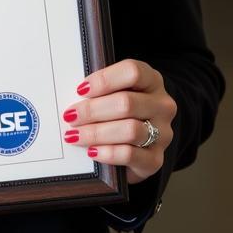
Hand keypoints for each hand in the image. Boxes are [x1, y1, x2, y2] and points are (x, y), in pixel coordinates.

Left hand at [60, 59, 175, 183]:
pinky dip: (107, 153)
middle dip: (92, 110)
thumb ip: (100, 90)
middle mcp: (162, 105)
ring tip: (75, 135)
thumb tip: (73, 96)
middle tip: (70, 116)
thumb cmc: (120, 108)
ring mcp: (163, 133)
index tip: (80, 89)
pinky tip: (92, 152)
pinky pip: (131, 155)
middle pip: (127, 103)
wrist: (140, 141)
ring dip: (96, 133)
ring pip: (130, 130)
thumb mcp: (114, 91)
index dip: (104, 80)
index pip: (132, 72)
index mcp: (152, 80)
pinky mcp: (156, 159)